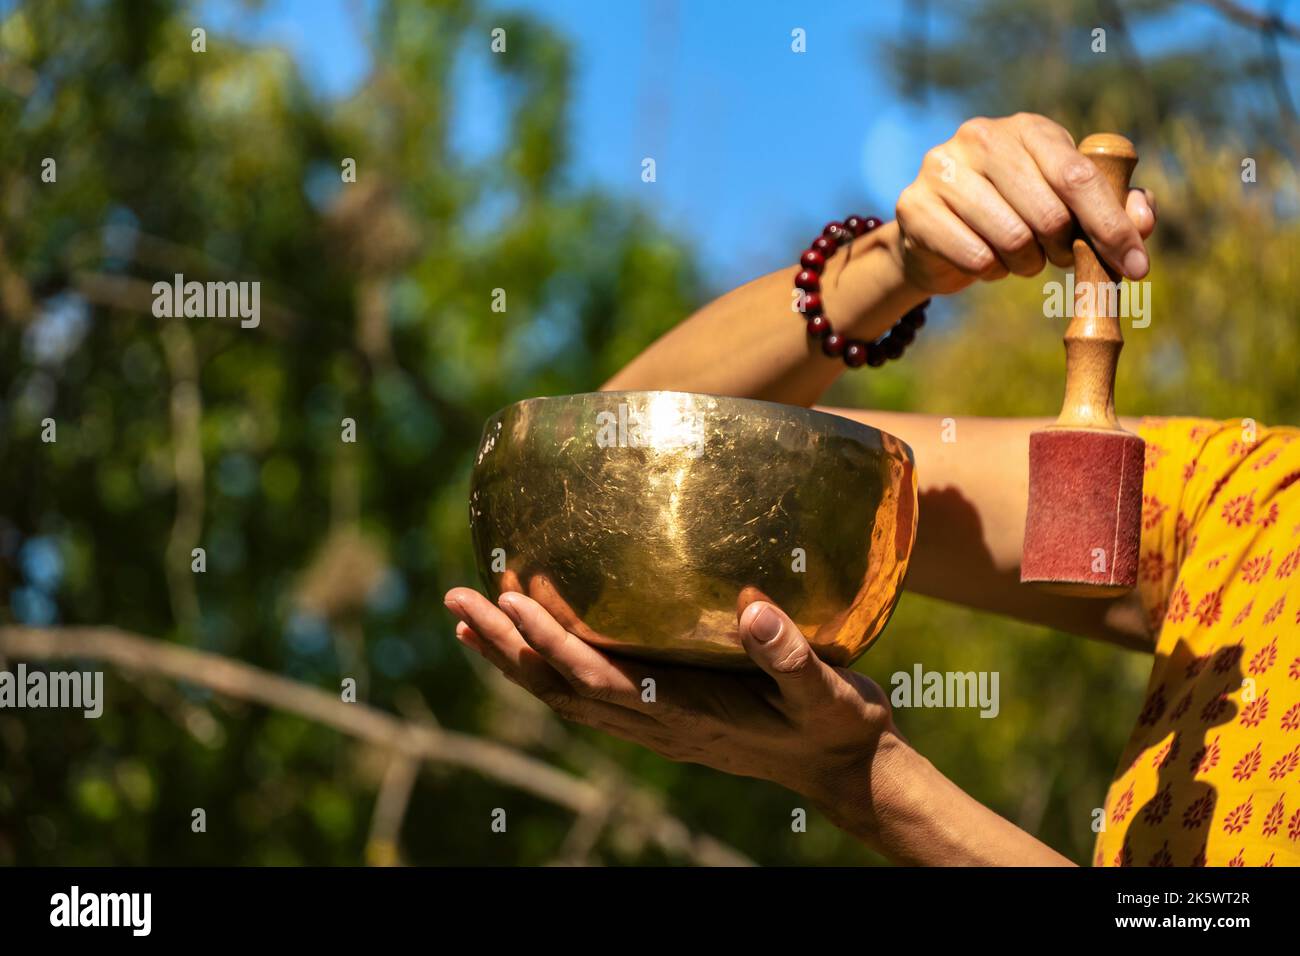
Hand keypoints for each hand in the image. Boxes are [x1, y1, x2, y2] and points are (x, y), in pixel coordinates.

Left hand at [443, 586, 904, 834]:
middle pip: (561, 688)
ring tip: (469, 620)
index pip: (600, 678)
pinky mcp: (662, 717)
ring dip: (513, 658)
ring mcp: (655, 725)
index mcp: (686, 714)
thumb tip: (753, 609)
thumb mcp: (827, 695)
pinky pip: (588, 693)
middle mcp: (657, 724)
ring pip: (565, 694)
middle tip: (457, 600)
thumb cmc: (837, 729)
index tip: (510, 600)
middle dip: (506, 646)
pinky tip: (530, 642)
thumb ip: (790, 656)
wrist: (844, 772)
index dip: (551, 642)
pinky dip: (546, 668)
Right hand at [893, 113, 1156, 294]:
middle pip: (1049, 213)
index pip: (1079, 177)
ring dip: (1025, 263)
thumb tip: (1143, 220)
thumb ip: (1113, 208)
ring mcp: (942, 168)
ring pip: (1012, 238)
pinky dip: (989, 271)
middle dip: (1063, 248)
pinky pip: (974, 256)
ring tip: (1017, 256)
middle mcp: (981, 136)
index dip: (1112, 226)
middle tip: (1057, 256)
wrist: (935, 235)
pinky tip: (983, 259)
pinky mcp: (914, 205)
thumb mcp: (1068, 206)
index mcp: (1028, 127)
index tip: (1136, 266)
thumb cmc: (1014, 215)